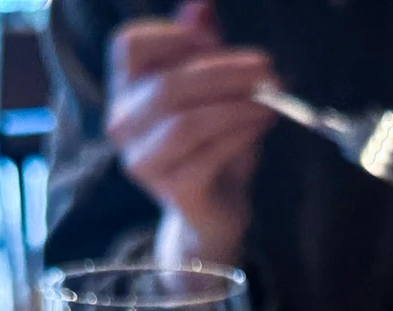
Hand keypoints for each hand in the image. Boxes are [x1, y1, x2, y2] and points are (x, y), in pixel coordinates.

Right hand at [105, 0, 274, 266]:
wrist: (216, 208)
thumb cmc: (212, 141)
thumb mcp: (211, 88)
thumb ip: (203, 46)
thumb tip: (202, 4)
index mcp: (126, 89)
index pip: (128, 46)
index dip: (172, 36)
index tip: (213, 39)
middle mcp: (123, 125)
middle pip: (167, 86)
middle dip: (223, 72)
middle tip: (266, 66)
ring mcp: (144, 162)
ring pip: (185, 123)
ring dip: (235, 106)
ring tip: (269, 98)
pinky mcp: (174, 190)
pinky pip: (207, 156)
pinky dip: (240, 134)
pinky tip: (262, 122)